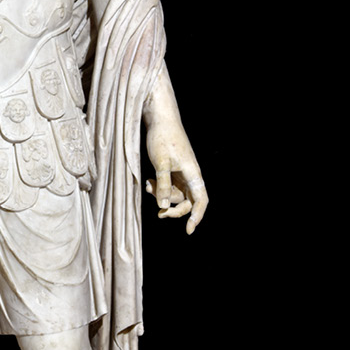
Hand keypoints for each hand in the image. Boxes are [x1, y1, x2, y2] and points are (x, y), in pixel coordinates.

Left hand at [145, 118, 207, 233]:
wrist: (160, 119)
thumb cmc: (162, 138)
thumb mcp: (160, 162)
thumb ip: (162, 184)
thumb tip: (162, 206)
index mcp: (193, 173)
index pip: (201, 200)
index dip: (197, 217)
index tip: (188, 230)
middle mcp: (190, 175)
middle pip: (188, 201)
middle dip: (174, 209)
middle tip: (159, 214)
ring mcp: (182, 173)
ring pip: (175, 195)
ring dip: (162, 196)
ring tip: (148, 186)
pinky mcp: (173, 170)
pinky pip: (168, 186)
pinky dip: (158, 188)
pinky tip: (149, 182)